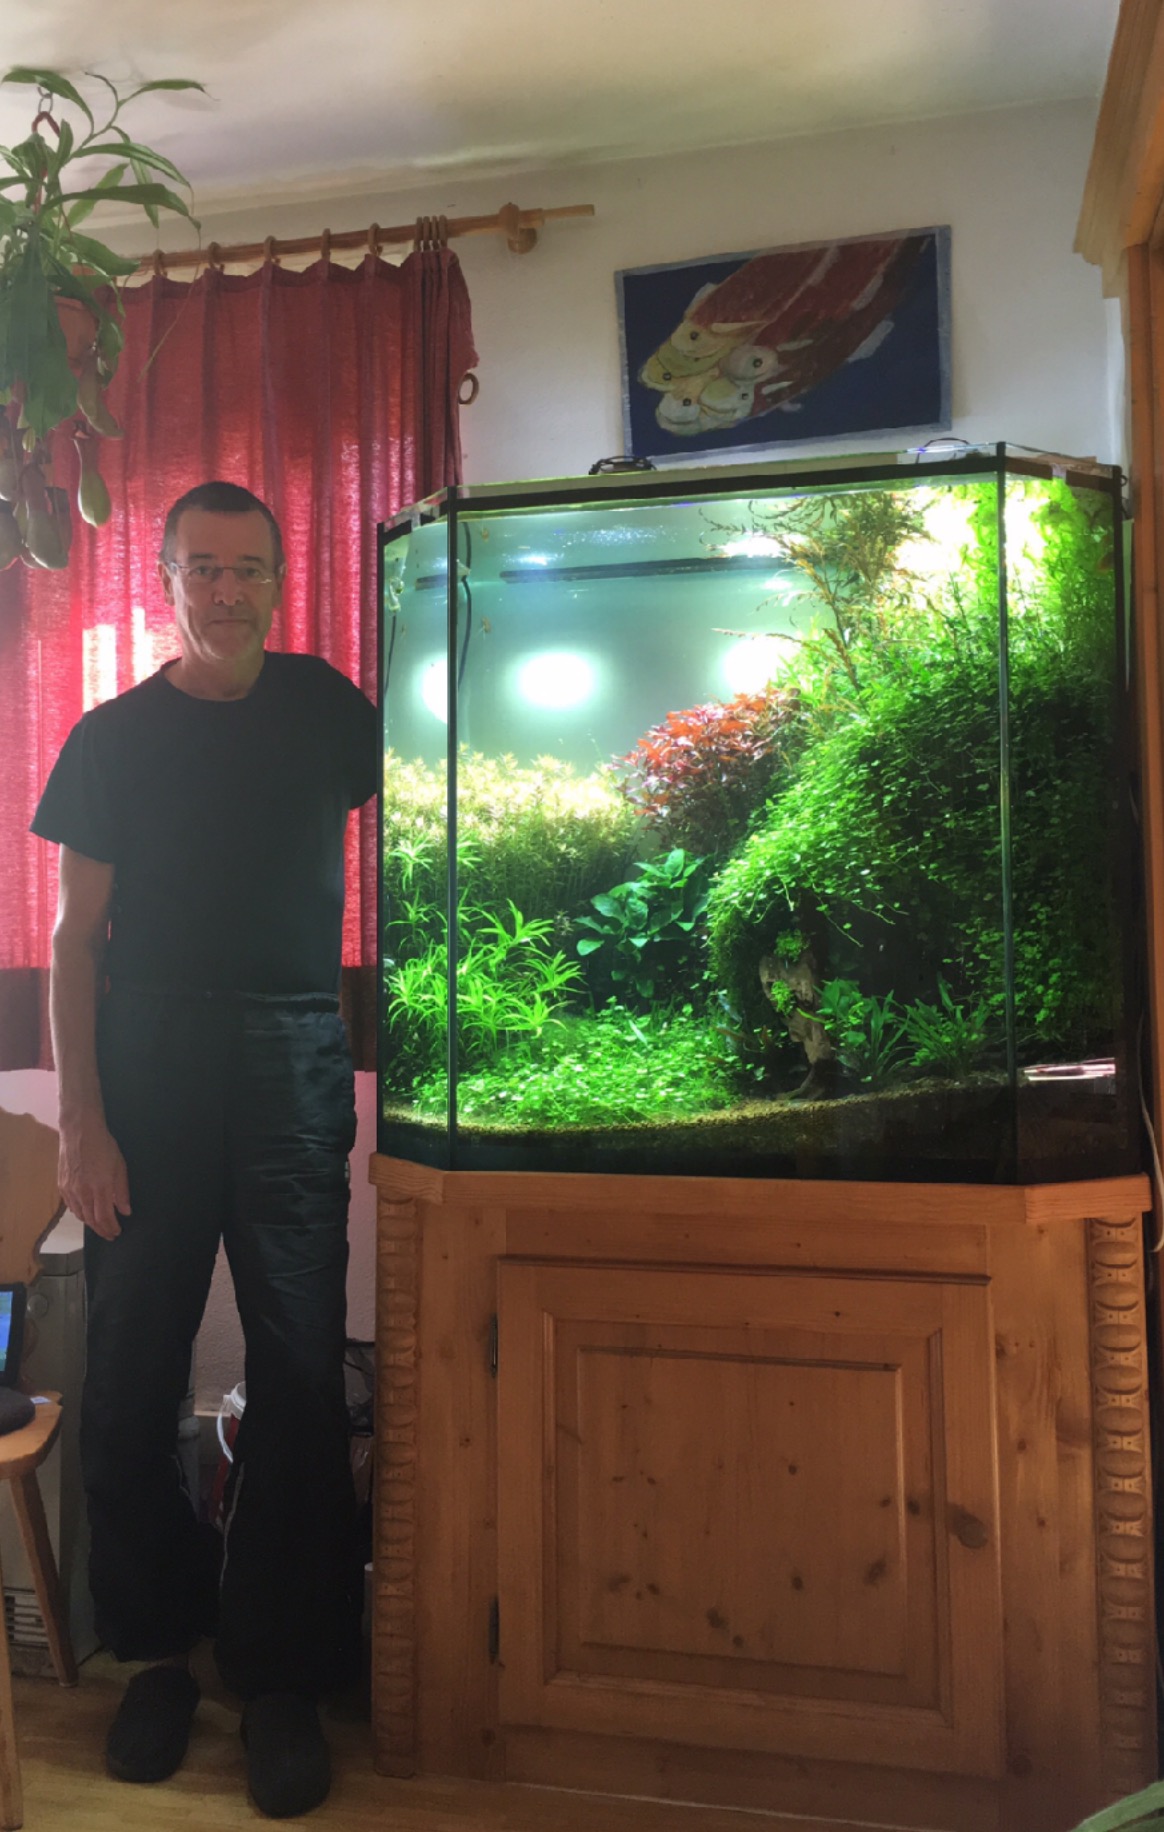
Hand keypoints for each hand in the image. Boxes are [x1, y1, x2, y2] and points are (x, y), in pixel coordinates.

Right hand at [58, 1112, 130, 1240]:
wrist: (80, 1131)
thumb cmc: (103, 1146)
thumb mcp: (120, 1166)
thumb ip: (122, 1191)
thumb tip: (125, 1211)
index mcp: (100, 1187)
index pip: (104, 1217)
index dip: (111, 1228)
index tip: (117, 1233)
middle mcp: (83, 1192)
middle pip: (91, 1220)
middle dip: (101, 1230)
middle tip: (109, 1234)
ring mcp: (70, 1189)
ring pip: (80, 1215)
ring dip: (90, 1224)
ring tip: (100, 1226)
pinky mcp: (61, 1185)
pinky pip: (71, 1206)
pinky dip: (79, 1213)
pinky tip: (85, 1213)